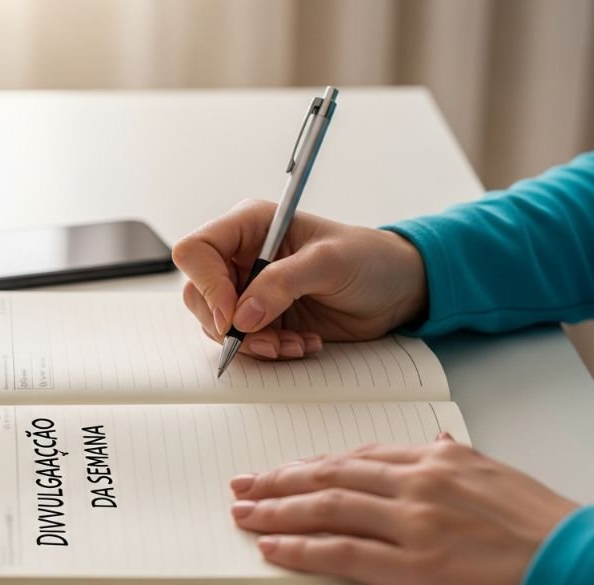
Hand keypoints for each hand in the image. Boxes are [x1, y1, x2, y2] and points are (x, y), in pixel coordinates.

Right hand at [172, 199, 427, 359]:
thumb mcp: (329, 262)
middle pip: (199, 294)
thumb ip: (282, 283)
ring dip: (253, 344)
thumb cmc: (370, 259)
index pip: (197, 251)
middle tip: (264, 340)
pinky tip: (302, 344)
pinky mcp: (264, 318)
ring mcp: (250, 289)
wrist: (396, 290)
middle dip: (228, 325)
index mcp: (250, 225)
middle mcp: (243, 256)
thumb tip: (242, 314)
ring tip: (293, 344)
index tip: (233, 316)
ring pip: (218, 324)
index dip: (206, 286)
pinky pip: (245, 342)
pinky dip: (269, 351)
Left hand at [229, 435, 578, 584]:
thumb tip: (432, 443)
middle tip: (243, 483)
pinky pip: (340, 551)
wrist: (575, 565)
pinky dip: (299, 548)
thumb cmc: (542, 526)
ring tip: (244, 512)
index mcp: (436, 460)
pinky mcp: (412, 565)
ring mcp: (411, 522)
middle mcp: (417, 482)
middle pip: (330, 476)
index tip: (286, 470)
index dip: (313, 464)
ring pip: (326, 508)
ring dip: (277, 509)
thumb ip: (456, 459)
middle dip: (280, 479)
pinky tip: (272, 546)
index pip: (357, 457)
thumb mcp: (497, 475)